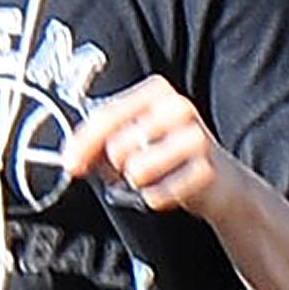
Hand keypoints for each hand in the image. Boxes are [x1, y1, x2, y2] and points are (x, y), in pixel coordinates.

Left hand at [63, 76, 231, 219]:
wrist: (218, 179)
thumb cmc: (168, 154)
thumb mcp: (132, 138)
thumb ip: (99, 142)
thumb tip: (73, 159)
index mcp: (156, 91)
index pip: (107, 115)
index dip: (83, 144)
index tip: (70, 164)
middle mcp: (178, 107)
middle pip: (117, 146)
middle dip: (115, 166)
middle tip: (130, 167)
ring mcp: (195, 137)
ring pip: (136, 170)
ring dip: (136, 182)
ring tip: (153, 175)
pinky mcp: (206, 169)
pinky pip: (156, 195)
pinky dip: (155, 198)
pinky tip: (169, 187)